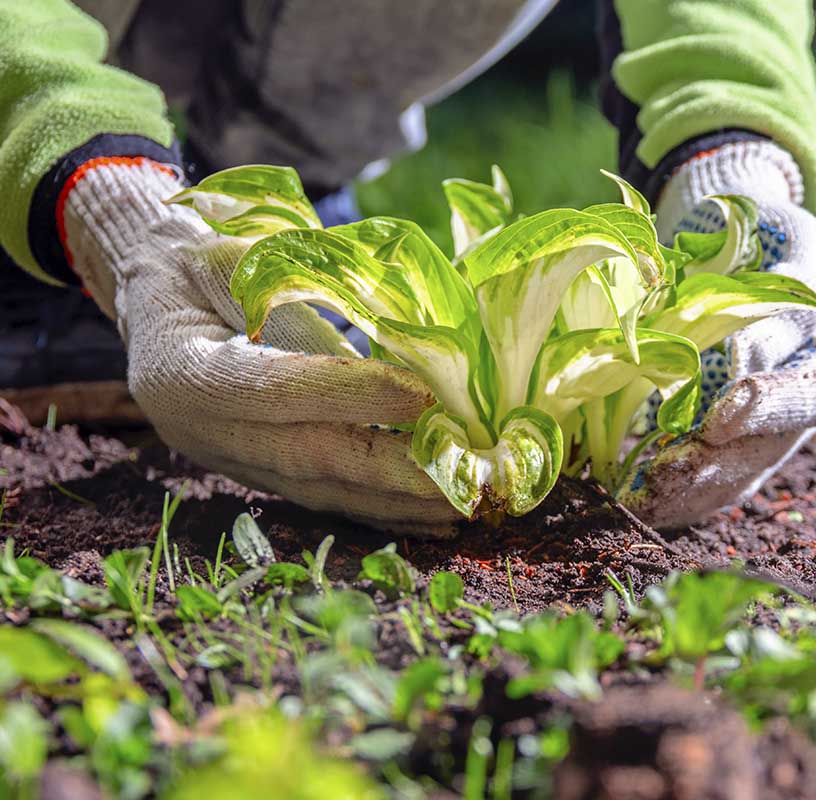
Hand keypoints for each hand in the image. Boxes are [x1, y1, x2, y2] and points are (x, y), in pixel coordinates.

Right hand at [62, 159, 458, 533]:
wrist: (157, 301)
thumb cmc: (201, 267)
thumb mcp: (228, 258)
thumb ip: (285, 290)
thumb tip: (375, 323)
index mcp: (183, 371)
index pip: (273, 390)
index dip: (349, 395)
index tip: (422, 396)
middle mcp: (203, 432)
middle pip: (308, 457)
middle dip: (392, 469)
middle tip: (463, 472)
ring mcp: (233, 462)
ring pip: (324, 490)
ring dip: (400, 501)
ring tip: (465, 500)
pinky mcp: (263, 477)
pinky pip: (327, 500)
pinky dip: (385, 511)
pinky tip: (436, 519)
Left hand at [618, 141, 815, 528]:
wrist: (772, 261)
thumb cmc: (783, 247)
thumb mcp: (791, 254)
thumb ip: (777, 301)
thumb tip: (745, 354)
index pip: (807, 396)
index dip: (763, 412)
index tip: (717, 422)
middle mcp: (808, 411)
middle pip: (765, 452)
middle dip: (710, 468)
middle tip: (659, 476)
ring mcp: (776, 435)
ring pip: (736, 477)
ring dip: (688, 493)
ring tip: (640, 500)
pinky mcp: (740, 447)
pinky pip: (712, 481)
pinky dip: (677, 496)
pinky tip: (640, 502)